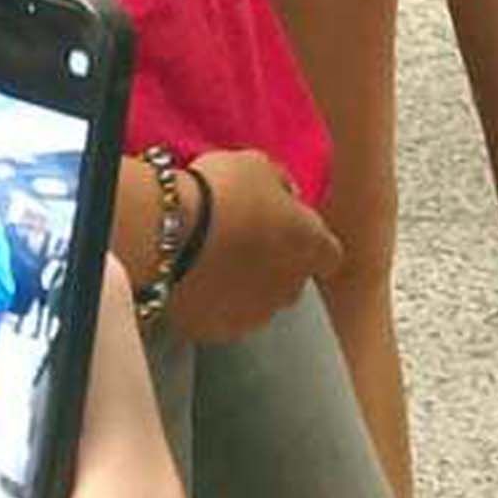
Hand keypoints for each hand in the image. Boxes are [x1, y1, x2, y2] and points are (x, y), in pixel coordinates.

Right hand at [164, 149, 340, 343]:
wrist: (168, 233)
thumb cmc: (221, 191)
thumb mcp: (258, 166)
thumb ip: (281, 185)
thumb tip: (286, 198)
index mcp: (310, 245)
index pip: (329, 254)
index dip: (309, 242)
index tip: (287, 228)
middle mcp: (291, 288)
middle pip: (293, 281)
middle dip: (276, 265)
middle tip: (244, 239)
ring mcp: (255, 316)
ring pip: (258, 303)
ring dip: (245, 286)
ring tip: (212, 260)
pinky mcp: (219, 332)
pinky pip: (222, 317)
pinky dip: (213, 303)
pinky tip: (192, 280)